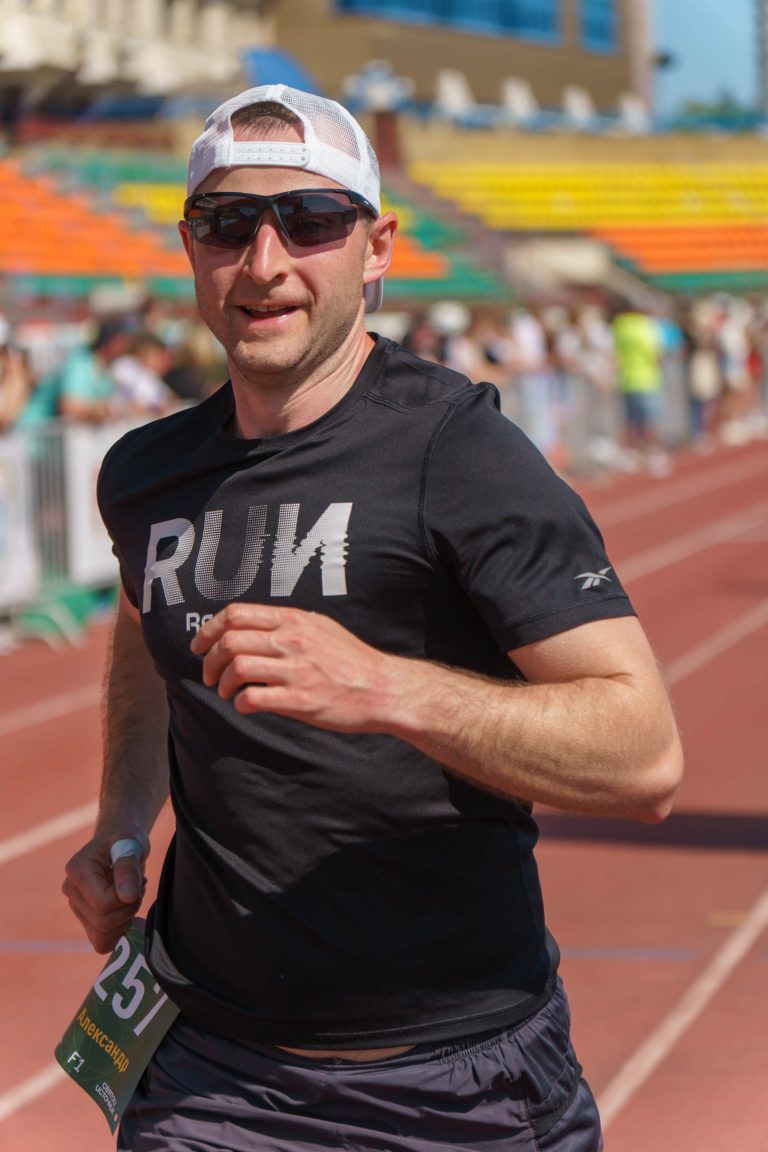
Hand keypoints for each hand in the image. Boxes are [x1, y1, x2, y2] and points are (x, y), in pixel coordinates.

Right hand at [63, 831, 147, 953]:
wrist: (121, 840)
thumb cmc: (127, 838)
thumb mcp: (132, 843)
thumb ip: (128, 867)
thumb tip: (127, 897)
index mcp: (77, 871)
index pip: (103, 904)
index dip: (127, 899)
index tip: (138, 881)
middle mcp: (71, 891)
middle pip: (102, 924)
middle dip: (129, 910)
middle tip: (138, 888)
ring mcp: (77, 907)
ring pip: (101, 938)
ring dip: (125, 921)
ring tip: (132, 896)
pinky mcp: (86, 918)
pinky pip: (101, 942)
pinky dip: (120, 931)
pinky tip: (127, 910)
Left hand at [190, 603, 399, 732]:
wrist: (382, 688)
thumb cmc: (351, 659)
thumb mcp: (321, 627)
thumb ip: (287, 624)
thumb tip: (253, 627)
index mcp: (294, 620)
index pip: (235, 614)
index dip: (208, 630)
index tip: (199, 646)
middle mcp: (292, 640)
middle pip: (230, 641)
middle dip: (209, 661)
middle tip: (210, 676)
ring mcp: (297, 670)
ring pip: (238, 668)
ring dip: (223, 683)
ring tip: (227, 692)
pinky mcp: (301, 700)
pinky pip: (254, 699)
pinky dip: (240, 703)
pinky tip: (245, 705)